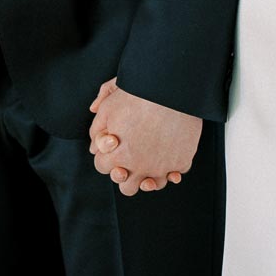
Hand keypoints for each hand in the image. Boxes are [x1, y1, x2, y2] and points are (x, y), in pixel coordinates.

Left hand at [88, 81, 199, 195]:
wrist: (170, 88)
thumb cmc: (137, 95)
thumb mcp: (108, 107)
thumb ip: (97, 129)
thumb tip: (94, 146)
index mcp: (118, 156)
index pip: (102, 167)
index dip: (105, 154)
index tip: (113, 143)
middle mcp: (140, 168)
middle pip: (127, 187)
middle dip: (125, 173)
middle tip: (130, 154)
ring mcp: (163, 168)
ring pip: (153, 185)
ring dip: (149, 176)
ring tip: (150, 157)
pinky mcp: (181, 162)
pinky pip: (176, 174)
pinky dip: (172, 166)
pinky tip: (169, 151)